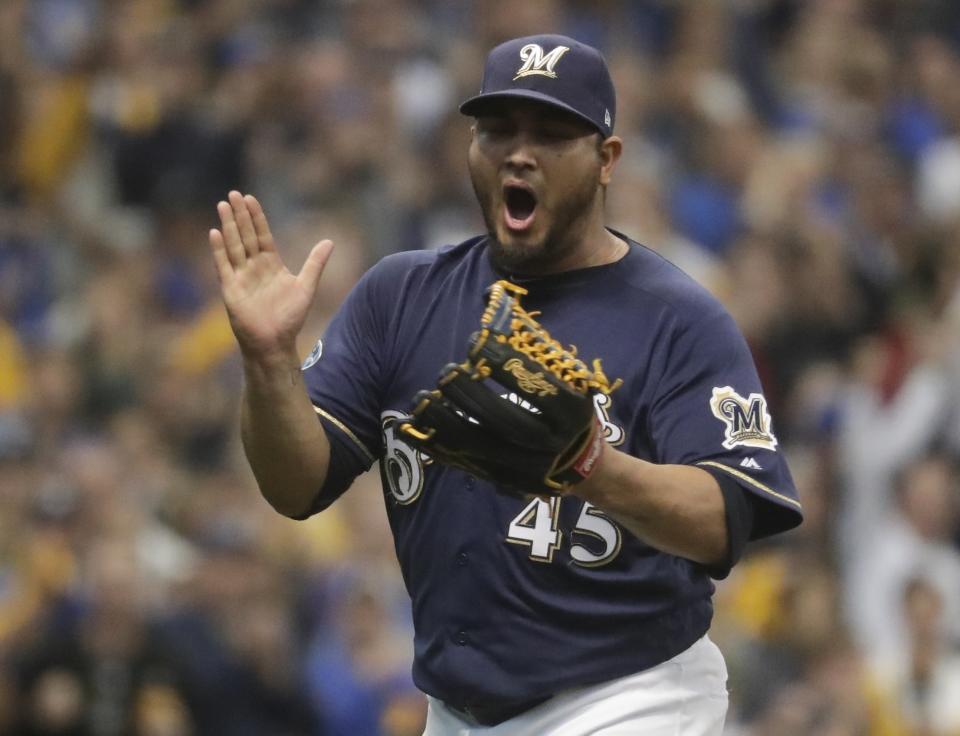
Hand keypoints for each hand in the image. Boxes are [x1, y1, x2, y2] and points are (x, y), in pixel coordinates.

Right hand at [209, 191, 332, 360]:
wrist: (275, 342)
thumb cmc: (290, 317)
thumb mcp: (306, 286)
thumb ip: (315, 263)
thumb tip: (329, 241)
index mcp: (271, 264)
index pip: (262, 235)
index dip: (256, 217)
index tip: (250, 198)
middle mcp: (254, 267)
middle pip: (246, 235)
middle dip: (240, 215)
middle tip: (233, 193)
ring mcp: (241, 277)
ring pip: (234, 246)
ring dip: (228, 226)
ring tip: (222, 205)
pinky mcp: (231, 289)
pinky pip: (223, 266)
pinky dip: (219, 250)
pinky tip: (214, 232)